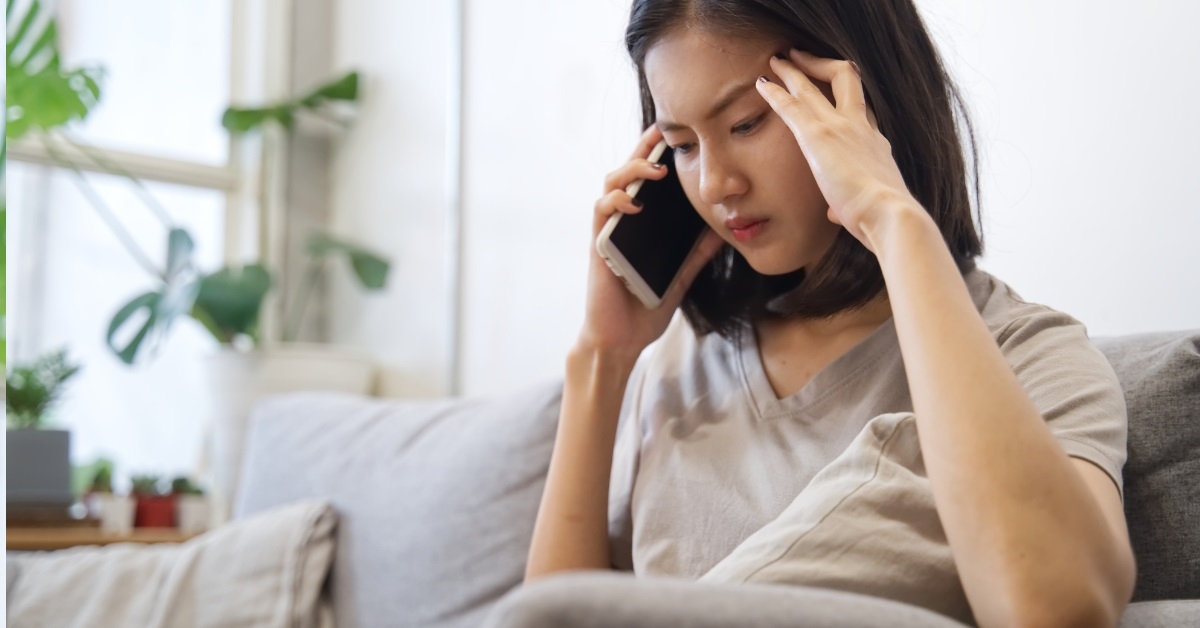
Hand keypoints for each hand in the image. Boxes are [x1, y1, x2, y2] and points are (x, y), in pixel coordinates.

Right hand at [578, 126, 724, 358]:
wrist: (622, 339)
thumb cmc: (645, 307)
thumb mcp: (681, 275)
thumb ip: (697, 252)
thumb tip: (724, 229)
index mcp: (641, 224)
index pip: (647, 179)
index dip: (658, 153)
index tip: (678, 133)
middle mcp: (622, 221)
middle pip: (628, 171)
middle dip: (644, 147)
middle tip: (665, 131)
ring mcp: (608, 231)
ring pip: (611, 184)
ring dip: (631, 170)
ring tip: (655, 168)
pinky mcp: (599, 245)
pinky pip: (601, 213)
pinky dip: (615, 200)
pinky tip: (633, 199)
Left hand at [756, 49, 921, 251]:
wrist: (889, 215)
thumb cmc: (882, 219)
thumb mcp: (868, 207)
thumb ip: (848, 206)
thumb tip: (838, 213)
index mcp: (876, 146)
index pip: (862, 112)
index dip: (846, 100)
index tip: (831, 94)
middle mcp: (861, 128)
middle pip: (846, 80)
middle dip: (821, 65)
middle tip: (802, 57)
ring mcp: (841, 127)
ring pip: (813, 86)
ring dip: (793, 71)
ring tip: (777, 60)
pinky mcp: (818, 136)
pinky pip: (791, 106)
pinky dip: (775, 93)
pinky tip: (761, 84)